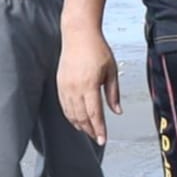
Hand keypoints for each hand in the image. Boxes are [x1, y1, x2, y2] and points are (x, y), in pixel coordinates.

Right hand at [57, 27, 120, 144]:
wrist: (79, 36)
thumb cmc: (98, 50)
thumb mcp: (111, 70)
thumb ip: (113, 93)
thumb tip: (117, 111)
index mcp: (90, 85)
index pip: (94, 114)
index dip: (99, 129)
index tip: (103, 139)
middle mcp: (75, 89)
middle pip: (81, 117)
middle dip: (90, 130)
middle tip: (98, 138)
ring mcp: (65, 88)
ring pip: (71, 114)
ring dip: (80, 125)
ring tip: (89, 131)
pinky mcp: (60, 85)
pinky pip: (64, 106)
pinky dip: (71, 116)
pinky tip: (77, 120)